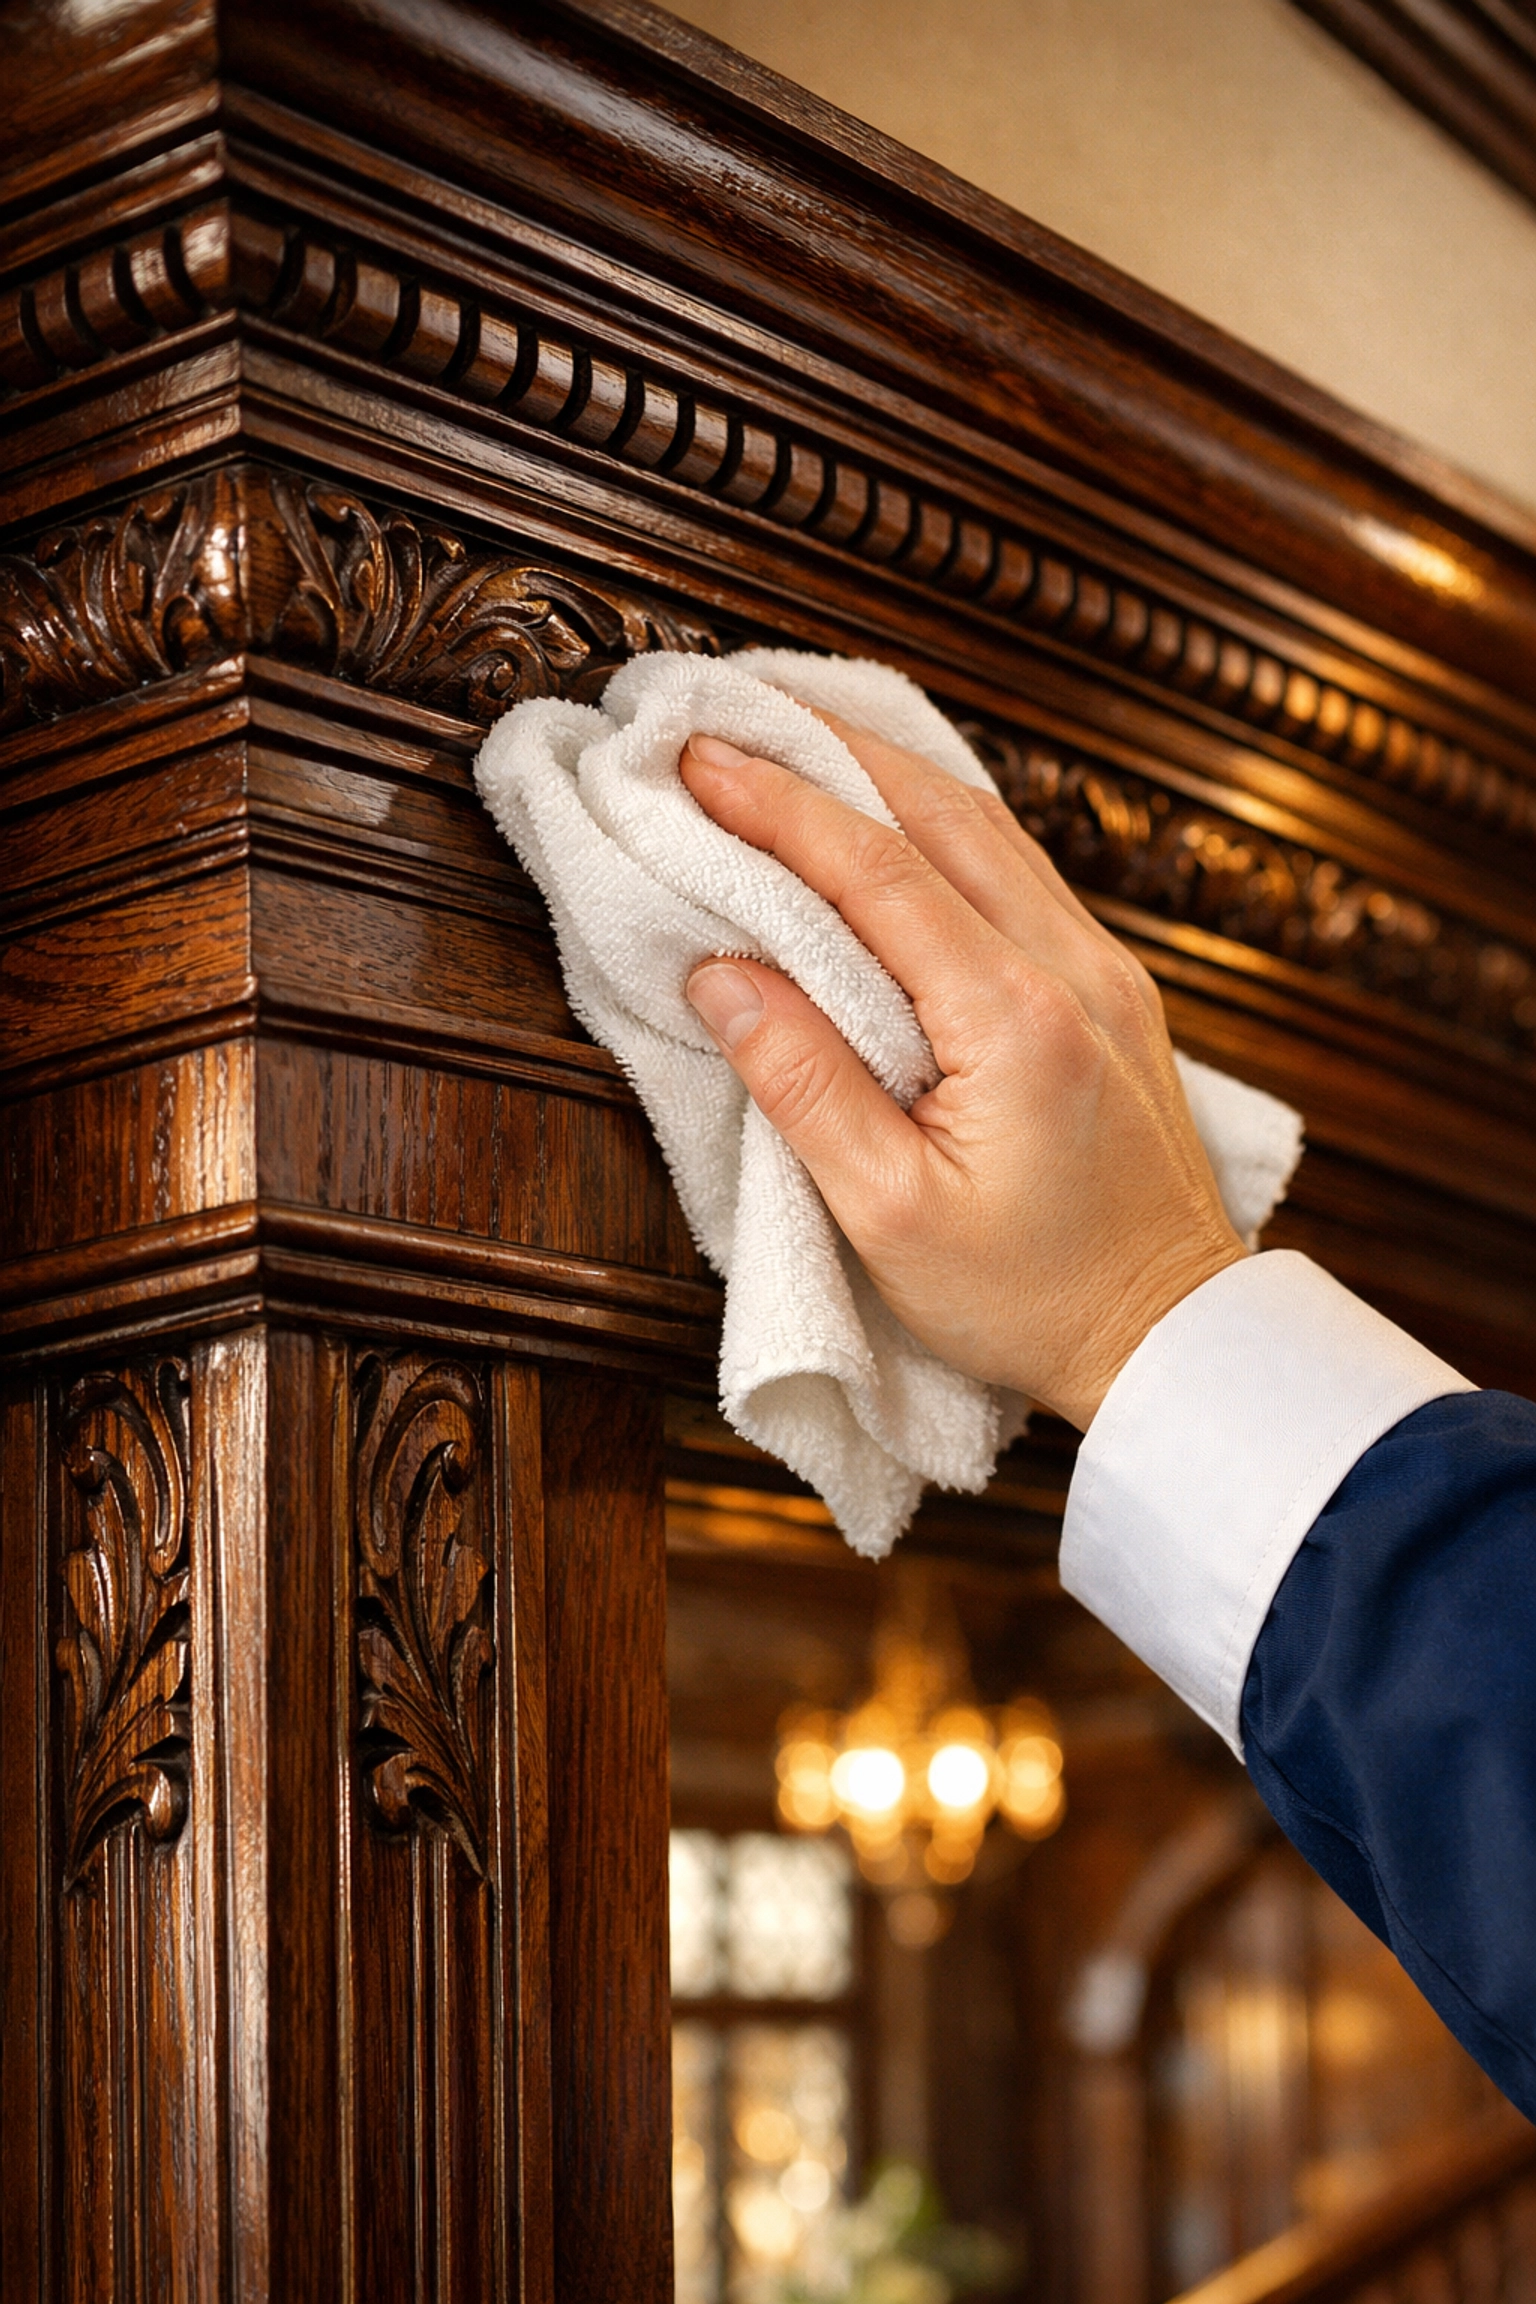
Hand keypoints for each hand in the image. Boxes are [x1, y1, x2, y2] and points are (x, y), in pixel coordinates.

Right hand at [680, 712, 1245, 1430]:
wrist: (1169, 1339)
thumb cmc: (1030, 1300)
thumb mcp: (889, 1217)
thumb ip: (803, 1084)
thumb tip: (719, 973)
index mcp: (1015, 1022)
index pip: (879, 872)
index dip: (780, 805)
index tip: (697, 759)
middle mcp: (1075, 970)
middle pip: (943, 814)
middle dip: (831, 751)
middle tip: (734, 714)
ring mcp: (1107, 972)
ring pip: (991, 828)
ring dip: (891, 772)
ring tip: (799, 736)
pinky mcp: (1115, 991)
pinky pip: (1022, 869)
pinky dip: (946, 822)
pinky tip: (896, 811)